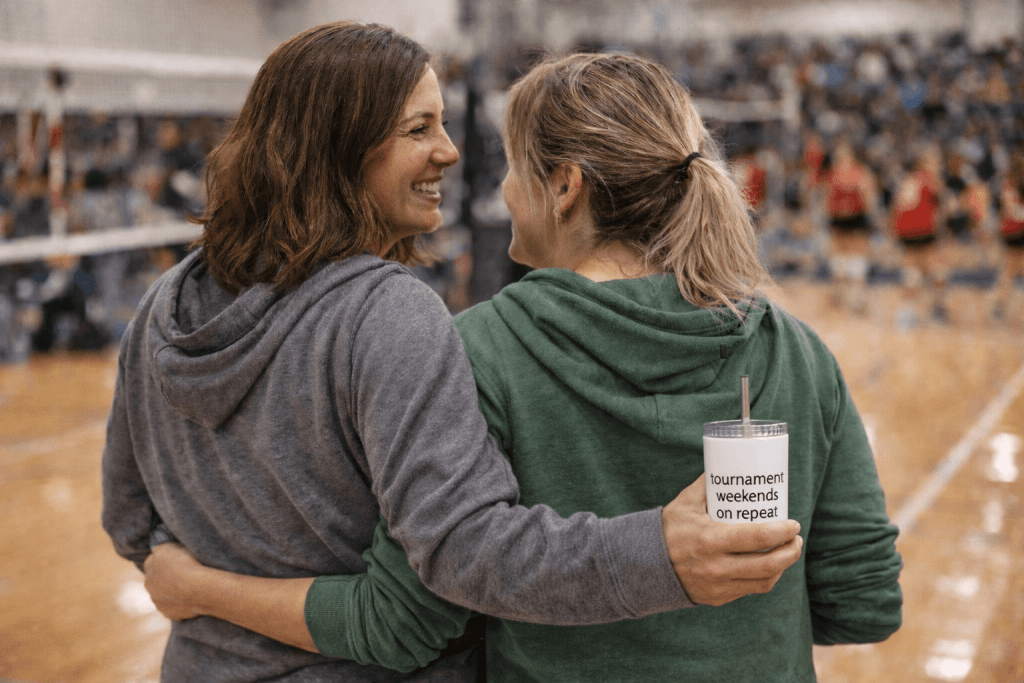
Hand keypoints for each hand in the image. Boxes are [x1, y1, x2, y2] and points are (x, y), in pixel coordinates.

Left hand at [143, 542, 207, 620]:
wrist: (197, 588)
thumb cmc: (186, 564)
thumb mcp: (170, 547)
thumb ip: (159, 548)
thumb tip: (155, 549)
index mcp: (148, 569)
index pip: (152, 562)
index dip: (164, 560)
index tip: (176, 559)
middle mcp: (149, 587)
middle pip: (156, 580)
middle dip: (166, 577)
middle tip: (183, 573)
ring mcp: (159, 603)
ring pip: (164, 595)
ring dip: (172, 591)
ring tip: (189, 586)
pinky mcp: (170, 615)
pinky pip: (174, 608)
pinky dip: (180, 603)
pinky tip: (191, 598)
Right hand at [661, 474, 802, 606]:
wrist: (645, 564)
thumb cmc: (669, 528)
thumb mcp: (686, 502)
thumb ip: (708, 483)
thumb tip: (729, 463)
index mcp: (711, 540)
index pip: (757, 538)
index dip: (782, 532)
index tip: (793, 524)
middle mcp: (717, 566)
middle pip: (768, 565)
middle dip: (791, 552)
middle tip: (796, 539)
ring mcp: (718, 586)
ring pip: (764, 582)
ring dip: (782, 567)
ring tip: (786, 552)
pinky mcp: (717, 598)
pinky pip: (750, 590)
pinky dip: (764, 578)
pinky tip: (767, 566)